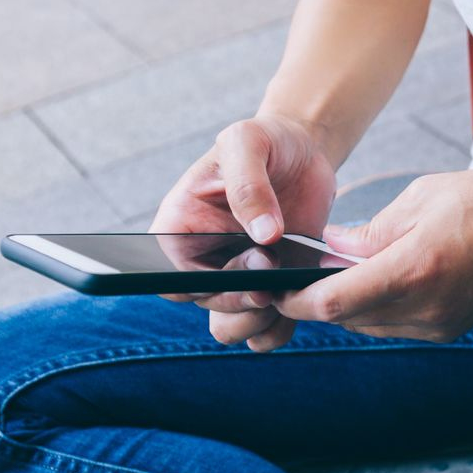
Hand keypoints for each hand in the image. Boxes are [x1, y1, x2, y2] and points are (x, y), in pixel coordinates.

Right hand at [152, 115, 336, 349]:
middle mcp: (203, 261)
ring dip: (258, 321)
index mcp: (180, 228)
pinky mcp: (270, 289)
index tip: (239, 268)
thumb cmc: (264, 140)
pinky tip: (302, 299)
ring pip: (231, 328)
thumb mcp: (249, 141)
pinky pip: (266, 331)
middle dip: (240, 297)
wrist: (303, 152)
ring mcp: (236, 279)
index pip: (169, 278)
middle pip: (206, 306)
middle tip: (273, 266)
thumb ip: (249, 184)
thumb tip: (264, 236)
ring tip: (286, 289)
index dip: (197, 285)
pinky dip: (283, 327)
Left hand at [272, 166, 472, 343]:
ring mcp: (441, 324)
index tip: (272, 285)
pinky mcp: (452, 327)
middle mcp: (427, 308)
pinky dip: (376, 305)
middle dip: (316, 298)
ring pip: (370, 324)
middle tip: (293, 272)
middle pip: (347, 318)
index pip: (333, 302)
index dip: (294, 298)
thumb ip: (370, 232)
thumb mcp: (422, 198)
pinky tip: (373, 278)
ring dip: (346, 303)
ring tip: (332, 272)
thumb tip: (330, 252)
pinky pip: (397, 324)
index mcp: (416, 269)